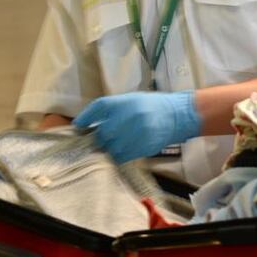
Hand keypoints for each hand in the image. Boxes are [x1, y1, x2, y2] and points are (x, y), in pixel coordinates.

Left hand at [73, 91, 201, 163]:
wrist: (178, 115)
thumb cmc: (152, 106)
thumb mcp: (131, 100)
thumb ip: (112, 111)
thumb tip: (87, 125)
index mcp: (124, 102)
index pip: (98, 107)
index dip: (85, 117)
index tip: (78, 126)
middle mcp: (129, 116)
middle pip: (103, 133)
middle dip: (101, 138)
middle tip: (104, 139)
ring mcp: (137, 132)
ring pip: (112, 148)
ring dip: (111, 149)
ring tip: (117, 145)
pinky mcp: (144, 146)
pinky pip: (124, 156)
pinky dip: (121, 155)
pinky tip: (127, 149)